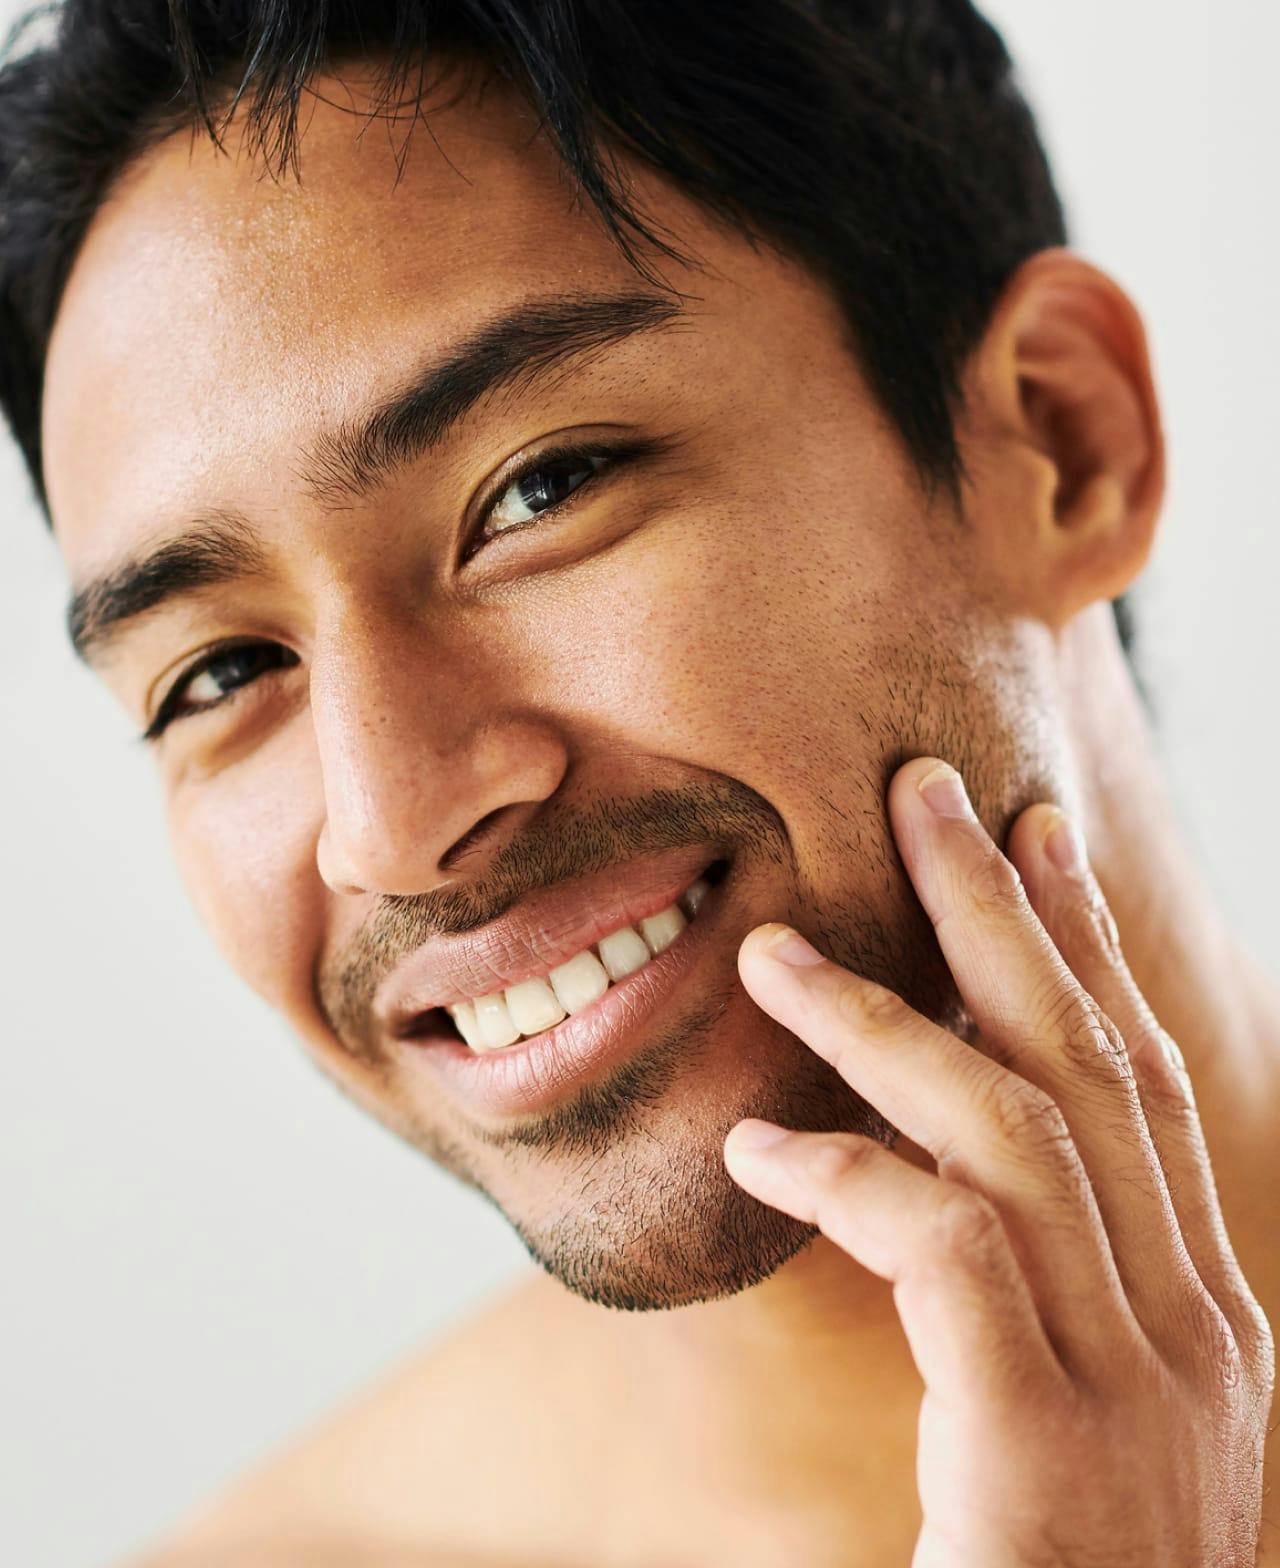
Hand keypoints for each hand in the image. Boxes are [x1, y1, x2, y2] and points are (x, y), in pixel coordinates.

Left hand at [723, 757, 1274, 1567]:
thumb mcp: (1067, 1430)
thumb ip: (1030, 1313)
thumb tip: (928, 1190)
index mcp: (1200, 1319)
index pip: (1143, 1091)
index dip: (1091, 952)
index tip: (1039, 841)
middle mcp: (1193, 1336)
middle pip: (1090, 1070)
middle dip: (1007, 917)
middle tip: (932, 795)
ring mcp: (1137, 1396)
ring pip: (1013, 1135)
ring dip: (885, 1024)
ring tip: (770, 955)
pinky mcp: (1043, 1457)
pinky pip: (949, 1253)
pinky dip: (852, 1179)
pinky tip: (755, 1149)